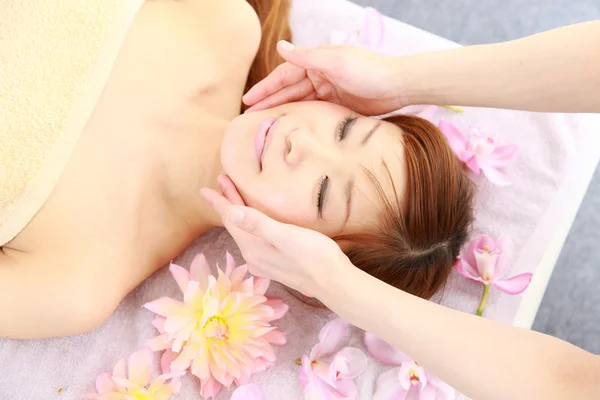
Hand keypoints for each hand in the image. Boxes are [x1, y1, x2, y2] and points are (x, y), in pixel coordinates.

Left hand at [201, 176, 349, 296]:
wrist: (335, 283)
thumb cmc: (315, 256)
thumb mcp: (286, 236)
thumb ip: (258, 224)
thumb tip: (230, 212)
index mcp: (253, 248)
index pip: (231, 220)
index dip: (220, 202)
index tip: (205, 189)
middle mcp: (254, 257)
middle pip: (236, 225)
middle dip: (228, 204)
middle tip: (221, 182)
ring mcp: (264, 262)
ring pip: (245, 232)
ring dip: (239, 213)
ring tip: (234, 197)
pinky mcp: (276, 263)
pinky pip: (255, 239)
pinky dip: (251, 224)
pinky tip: (255, 222)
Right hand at [242, 41, 404, 115]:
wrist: (399, 86)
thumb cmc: (368, 70)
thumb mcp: (335, 62)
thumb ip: (306, 57)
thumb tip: (279, 46)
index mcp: (316, 62)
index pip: (283, 76)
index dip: (264, 88)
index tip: (247, 100)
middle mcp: (320, 75)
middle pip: (288, 91)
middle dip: (269, 103)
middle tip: (249, 118)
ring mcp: (329, 91)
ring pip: (299, 103)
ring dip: (283, 112)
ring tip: (265, 126)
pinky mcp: (339, 105)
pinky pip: (314, 112)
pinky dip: (301, 119)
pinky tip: (291, 129)